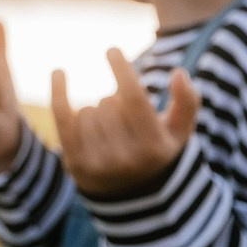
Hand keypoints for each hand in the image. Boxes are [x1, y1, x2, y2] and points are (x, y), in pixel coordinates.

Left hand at [51, 48, 197, 199]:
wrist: (132, 196)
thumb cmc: (157, 148)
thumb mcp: (180, 129)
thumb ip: (187, 101)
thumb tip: (178, 73)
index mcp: (153, 147)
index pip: (133, 99)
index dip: (121, 70)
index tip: (111, 50)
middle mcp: (125, 159)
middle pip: (109, 103)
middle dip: (115, 100)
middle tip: (122, 118)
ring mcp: (98, 164)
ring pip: (88, 110)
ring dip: (97, 109)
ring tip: (108, 128)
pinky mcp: (74, 164)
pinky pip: (62, 118)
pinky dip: (60, 93)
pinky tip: (59, 73)